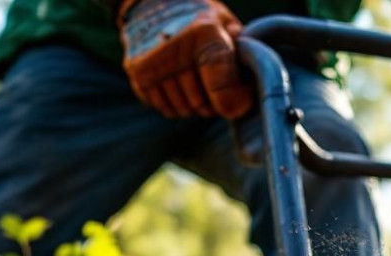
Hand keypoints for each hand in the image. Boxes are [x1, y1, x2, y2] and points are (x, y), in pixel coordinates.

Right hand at [118, 0, 253, 118]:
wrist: (152, 1)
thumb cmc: (200, 16)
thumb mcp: (226, 24)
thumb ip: (242, 54)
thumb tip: (253, 89)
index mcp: (204, 33)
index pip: (222, 84)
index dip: (234, 101)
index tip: (240, 102)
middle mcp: (175, 48)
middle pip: (204, 104)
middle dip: (216, 102)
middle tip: (216, 84)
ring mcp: (153, 62)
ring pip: (185, 110)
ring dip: (195, 104)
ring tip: (196, 80)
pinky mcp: (137, 73)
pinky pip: (165, 108)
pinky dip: (176, 103)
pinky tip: (178, 82)